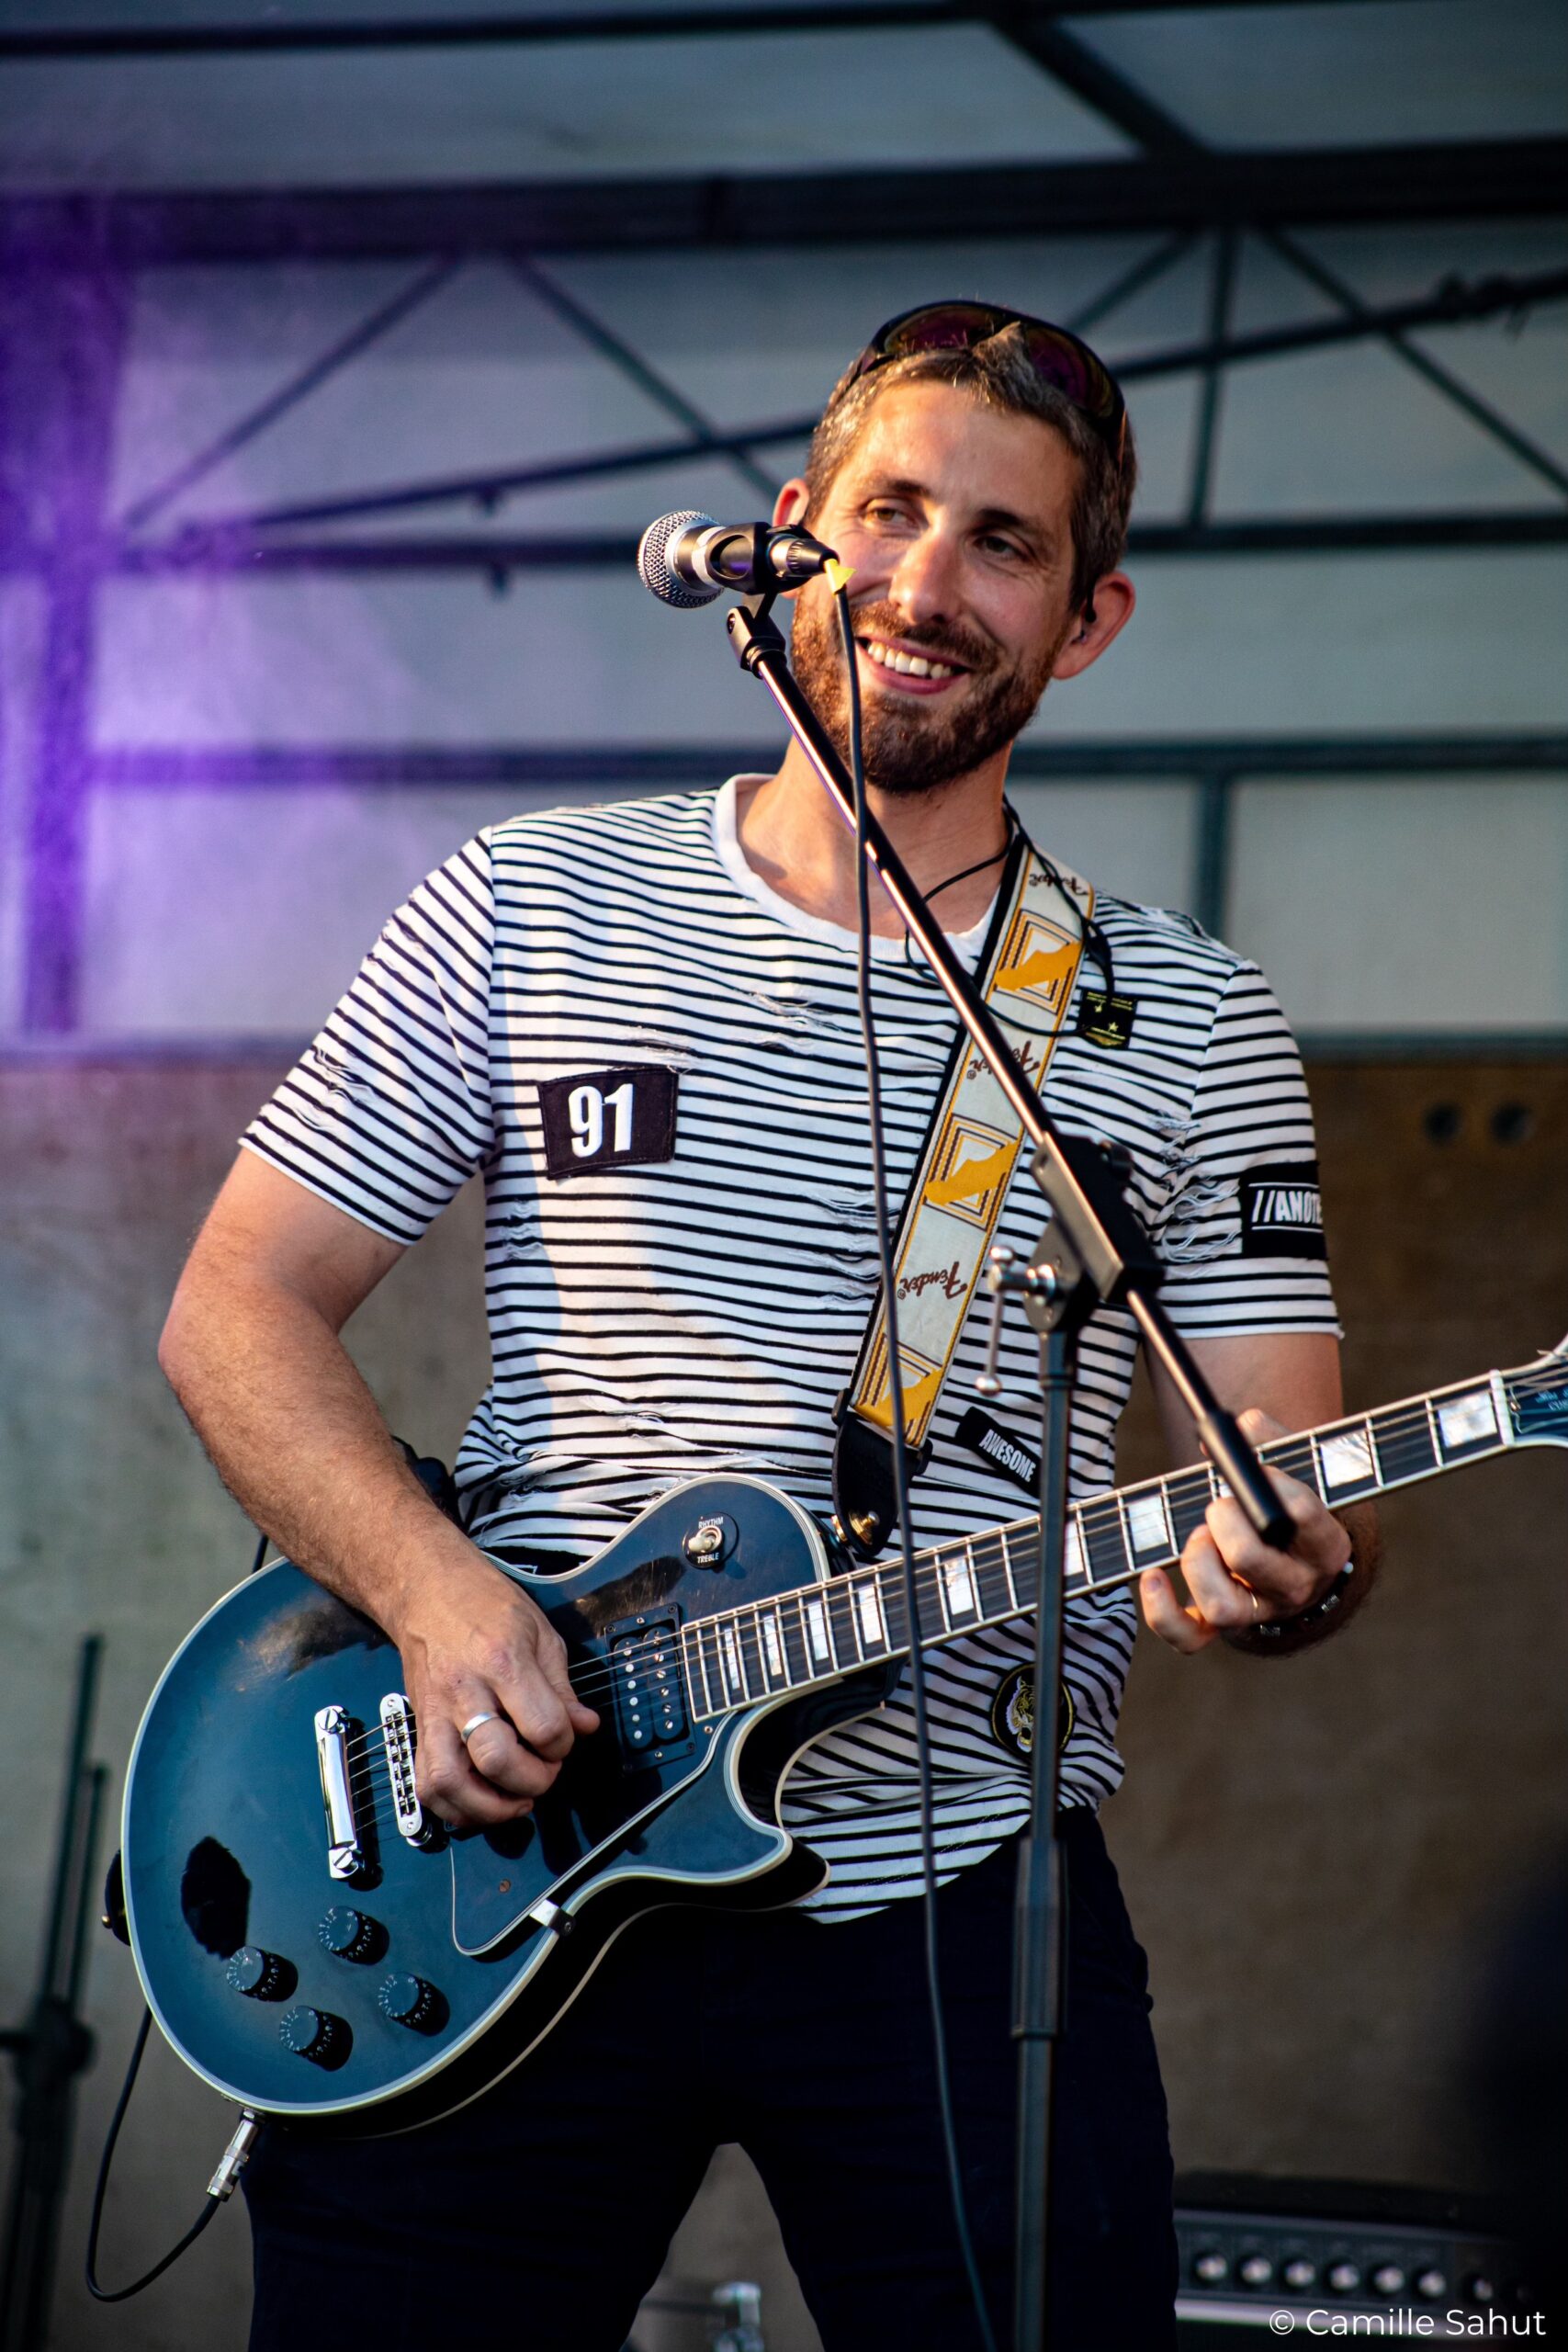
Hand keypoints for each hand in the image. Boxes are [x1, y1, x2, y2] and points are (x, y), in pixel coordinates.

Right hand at [392, 1544, 599, 1829]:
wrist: (425, 1587)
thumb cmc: (483, 1602)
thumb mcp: (539, 1631)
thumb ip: (562, 1686)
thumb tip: (585, 1726)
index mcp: (503, 1660)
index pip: (543, 1726)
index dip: (564, 1744)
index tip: (565, 1739)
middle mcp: (464, 1690)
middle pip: (497, 1759)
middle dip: (533, 1780)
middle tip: (545, 1770)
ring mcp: (435, 1711)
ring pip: (450, 1781)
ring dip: (488, 1807)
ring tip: (515, 1800)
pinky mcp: (418, 1724)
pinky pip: (425, 1783)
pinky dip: (453, 1807)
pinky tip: (480, 1803)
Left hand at [1139, 1407, 1351, 1654]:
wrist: (1295, 1556)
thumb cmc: (1290, 1504)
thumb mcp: (1297, 1469)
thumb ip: (1275, 1441)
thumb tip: (1245, 1425)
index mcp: (1325, 1543)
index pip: (1303, 1513)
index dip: (1272, 1483)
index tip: (1257, 1466)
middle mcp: (1297, 1585)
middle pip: (1251, 1559)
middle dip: (1222, 1520)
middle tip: (1219, 1504)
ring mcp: (1260, 1610)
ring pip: (1221, 1607)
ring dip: (1197, 1562)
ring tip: (1199, 1536)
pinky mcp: (1223, 1624)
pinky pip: (1190, 1637)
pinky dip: (1162, 1611)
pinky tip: (1153, 1575)